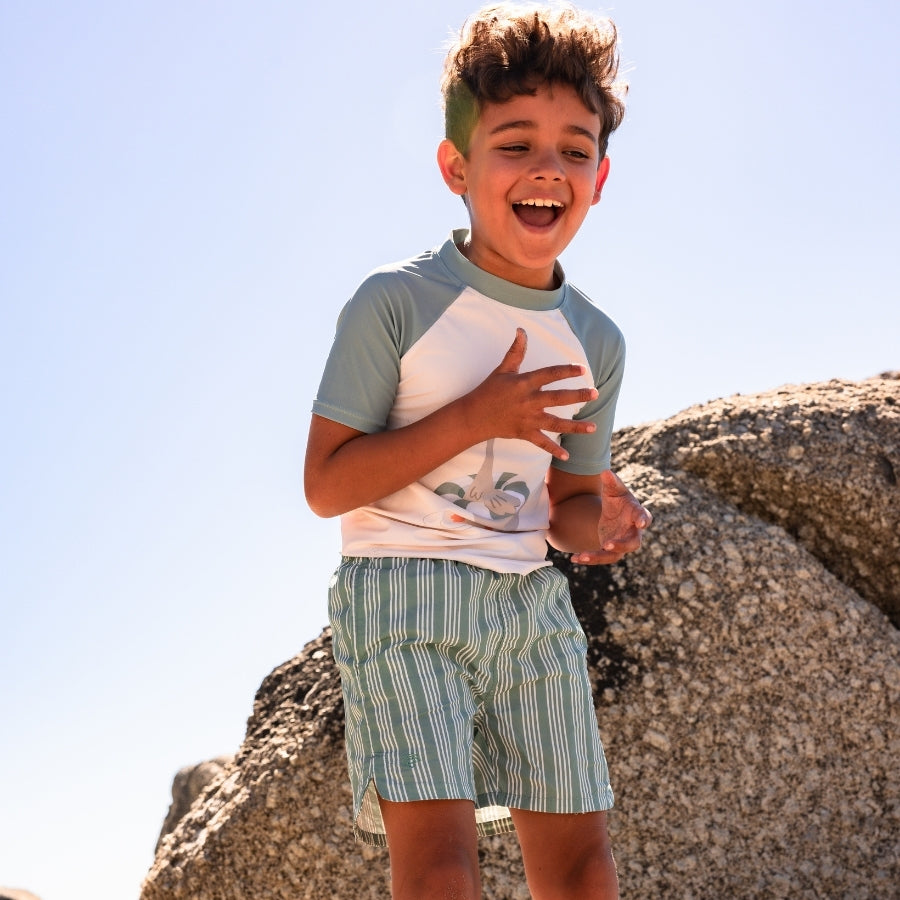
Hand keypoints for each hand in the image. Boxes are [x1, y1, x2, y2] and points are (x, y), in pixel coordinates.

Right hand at [463, 328, 599, 459]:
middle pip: (557, 398)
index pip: (549, 374)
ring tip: (593, 427)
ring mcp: (527, 419)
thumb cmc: (489, 390)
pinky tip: (567, 456)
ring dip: (575, 427)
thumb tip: (521, 330)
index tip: (582, 369)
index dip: (566, 371)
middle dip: (577, 396)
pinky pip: (541, 443)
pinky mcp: (524, 433)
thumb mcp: (503, 369)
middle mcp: (528, 401)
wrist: (474, 416)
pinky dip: (553, 450)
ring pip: (555, 423)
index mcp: (524, 383)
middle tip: (595, 394)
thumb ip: (516, 351)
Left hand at [570, 470, 650, 564]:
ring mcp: (622, 543)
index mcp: (637, 514)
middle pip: (633, 543)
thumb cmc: (618, 499)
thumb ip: (611, 482)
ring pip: (614, 555)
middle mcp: (632, 532)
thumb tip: (605, 472)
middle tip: (608, 545)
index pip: (644, 517)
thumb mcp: (613, 490)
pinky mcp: (610, 550)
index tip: (641, 523)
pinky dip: (589, 559)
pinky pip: (601, 557)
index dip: (643, 520)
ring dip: (599, 557)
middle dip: (622, 545)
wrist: (614, 512)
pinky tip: (574, 558)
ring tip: (582, 556)